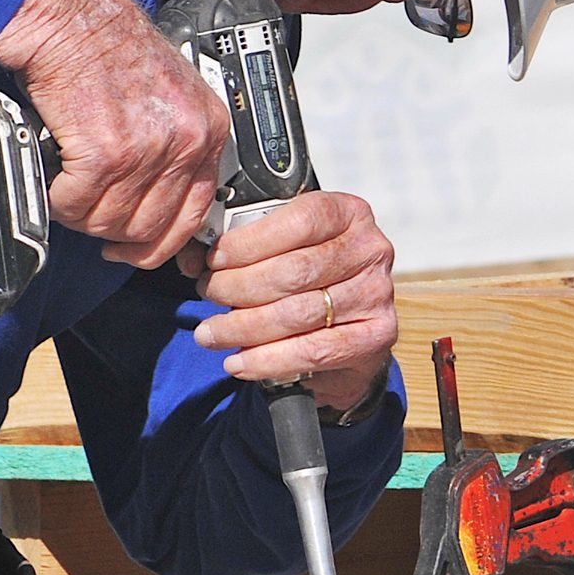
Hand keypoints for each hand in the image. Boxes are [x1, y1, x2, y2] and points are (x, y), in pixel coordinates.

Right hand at [0, 0, 229, 267]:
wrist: (70, 18)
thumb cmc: (108, 46)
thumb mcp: (169, 93)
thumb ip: (173, 144)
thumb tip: (158, 200)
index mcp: (208, 127)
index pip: (196, 213)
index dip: (161, 241)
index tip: (138, 246)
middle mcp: (186, 140)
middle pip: (151, 228)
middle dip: (115, 232)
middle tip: (91, 214)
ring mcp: (148, 148)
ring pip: (111, 222)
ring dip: (82, 213)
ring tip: (70, 187)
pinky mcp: (106, 152)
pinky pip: (77, 204)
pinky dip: (58, 199)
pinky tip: (55, 176)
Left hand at [185, 192, 397, 411]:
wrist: (350, 327)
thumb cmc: (311, 279)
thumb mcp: (287, 246)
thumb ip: (250, 244)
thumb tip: (195, 256)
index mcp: (348, 213)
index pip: (299, 221)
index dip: (249, 243)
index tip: (214, 260)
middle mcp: (370, 249)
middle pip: (295, 271)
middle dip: (239, 286)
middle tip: (207, 294)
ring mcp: (377, 293)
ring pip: (299, 314)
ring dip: (244, 327)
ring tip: (210, 334)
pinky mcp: (377, 336)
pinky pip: (314, 350)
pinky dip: (268, 359)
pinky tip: (239, 361)